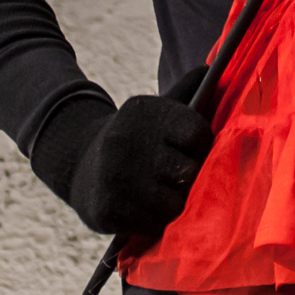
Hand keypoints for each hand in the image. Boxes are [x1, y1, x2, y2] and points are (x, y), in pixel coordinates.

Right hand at [66, 76, 212, 232]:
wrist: (79, 164)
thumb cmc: (137, 138)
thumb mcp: (157, 109)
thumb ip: (188, 92)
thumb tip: (214, 69)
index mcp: (145, 112)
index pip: (197, 133)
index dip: (201, 147)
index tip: (192, 150)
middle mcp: (126, 142)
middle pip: (189, 173)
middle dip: (188, 180)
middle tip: (174, 177)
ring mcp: (114, 176)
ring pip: (174, 205)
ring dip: (172, 204)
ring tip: (158, 193)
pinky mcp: (106, 209)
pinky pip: (153, 225)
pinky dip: (152, 222)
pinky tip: (139, 207)